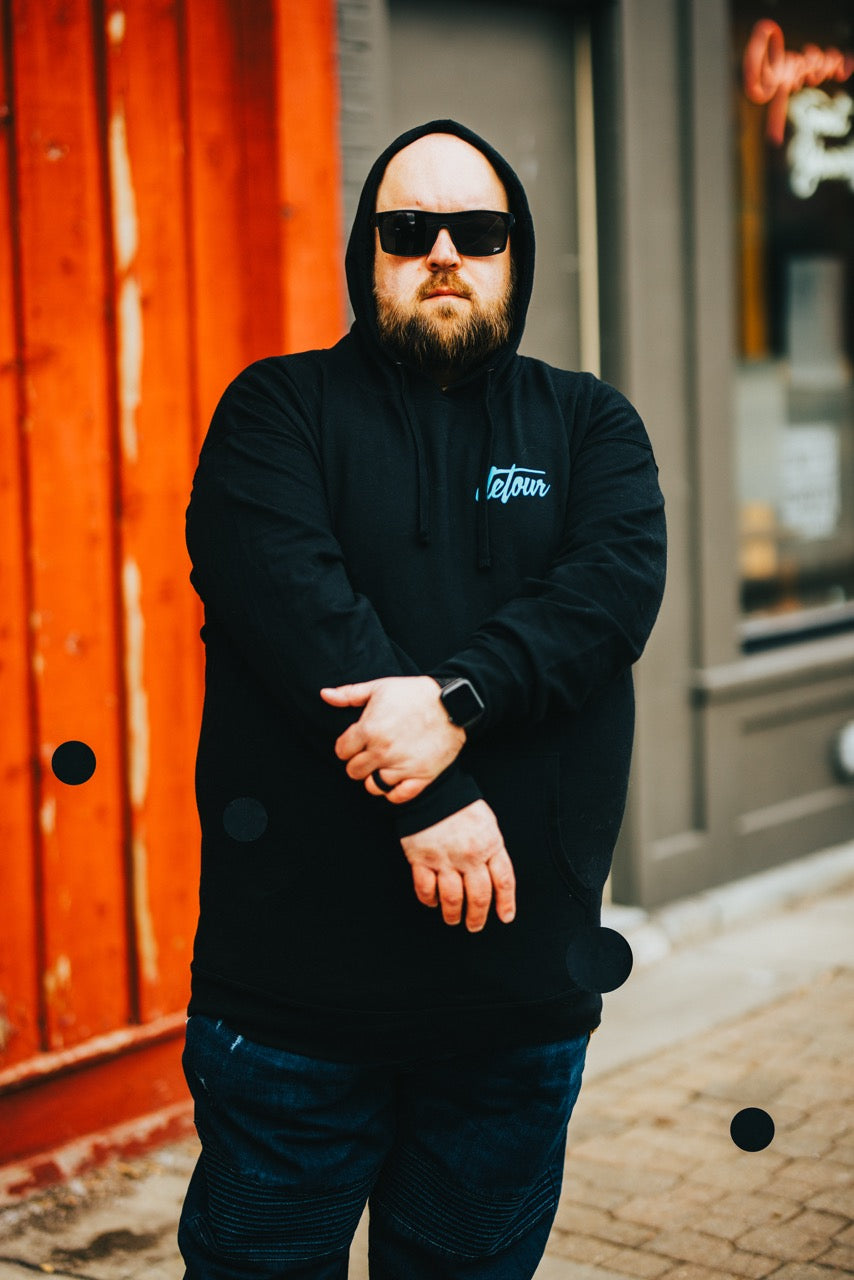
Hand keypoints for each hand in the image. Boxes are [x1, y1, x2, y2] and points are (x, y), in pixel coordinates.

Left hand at [320, 676, 464, 801]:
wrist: (453, 703)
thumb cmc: (413, 693)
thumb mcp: (379, 687)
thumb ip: (349, 694)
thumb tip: (324, 695)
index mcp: (369, 729)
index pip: (341, 751)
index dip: (346, 747)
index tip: (356, 742)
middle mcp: (382, 751)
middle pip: (354, 771)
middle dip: (358, 763)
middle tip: (369, 754)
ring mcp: (402, 766)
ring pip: (373, 786)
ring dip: (374, 778)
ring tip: (382, 767)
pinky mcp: (421, 776)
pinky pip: (398, 796)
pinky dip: (393, 792)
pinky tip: (396, 779)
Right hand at [400, 800, 515, 931]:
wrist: (432, 790)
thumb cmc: (461, 806)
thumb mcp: (487, 824)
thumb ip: (492, 849)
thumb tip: (496, 877)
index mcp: (490, 844)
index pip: (504, 880)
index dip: (506, 902)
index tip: (505, 917)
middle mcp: (469, 855)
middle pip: (479, 896)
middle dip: (478, 916)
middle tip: (475, 925)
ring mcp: (444, 859)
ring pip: (452, 898)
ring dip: (454, 914)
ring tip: (453, 920)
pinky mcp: (421, 859)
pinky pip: (425, 888)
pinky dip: (429, 899)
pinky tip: (433, 902)